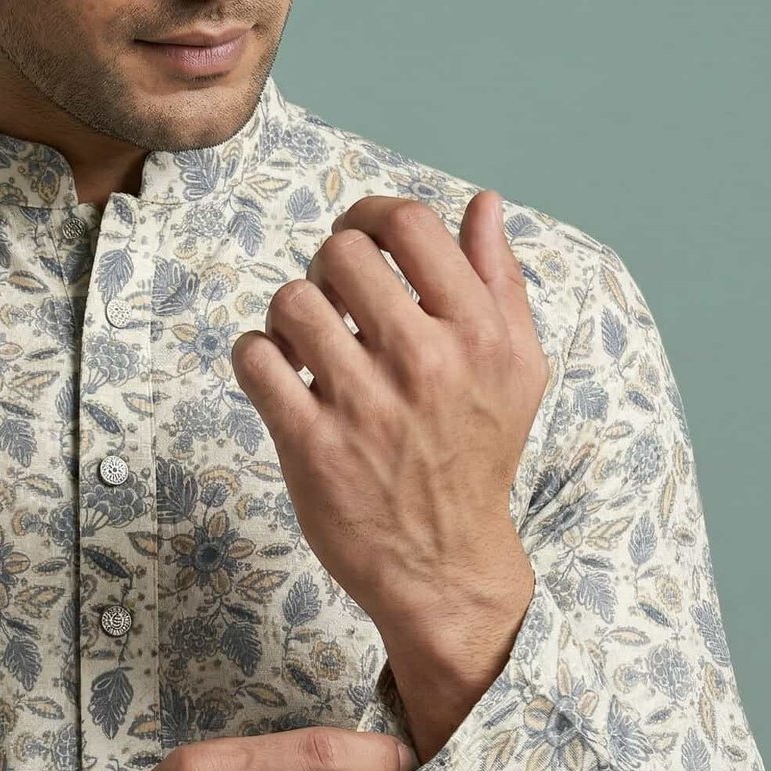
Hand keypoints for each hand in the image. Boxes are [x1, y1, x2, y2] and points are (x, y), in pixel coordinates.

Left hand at [230, 191, 547, 623]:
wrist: (444, 566)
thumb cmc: (477, 456)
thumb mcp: (515, 369)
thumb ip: (499, 281)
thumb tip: (483, 204)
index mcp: (478, 333)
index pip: (408, 224)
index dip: (370, 217)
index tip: (361, 242)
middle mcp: (424, 362)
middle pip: (341, 254)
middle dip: (326, 269)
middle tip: (333, 304)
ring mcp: (364, 405)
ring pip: (291, 302)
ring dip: (288, 316)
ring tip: (304, 346)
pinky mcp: (311, 445)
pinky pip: (255, 359)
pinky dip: (255, 356)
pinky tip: (279, 376)